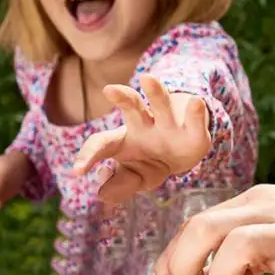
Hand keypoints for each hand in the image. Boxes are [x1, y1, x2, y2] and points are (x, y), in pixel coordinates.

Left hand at [73, 74, 210, 203]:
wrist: (181, 155)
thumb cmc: (149, 164)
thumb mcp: (134, 178)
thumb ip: (120, 186)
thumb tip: (102, 195)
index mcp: (122, 141)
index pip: (102, 143)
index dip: (88, 156)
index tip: (78, 172)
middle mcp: (143, 125)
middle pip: (131, 108)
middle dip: (122, 98)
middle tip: (110, 90)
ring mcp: (168, 124)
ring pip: (161, 105)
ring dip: (156, 93)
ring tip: (148, 79)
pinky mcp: (192, 130)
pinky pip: (194, 121)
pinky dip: (195, 113)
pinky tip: (196, 103)